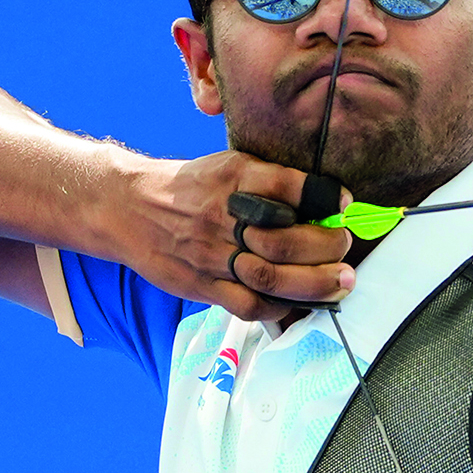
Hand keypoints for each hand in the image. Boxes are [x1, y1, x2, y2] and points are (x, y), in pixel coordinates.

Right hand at [119, 150, 354, 320]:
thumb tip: (323, 200)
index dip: (324, 195)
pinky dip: (280, 306)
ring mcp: (211, 254)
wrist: (128, 207)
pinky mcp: (201, 285)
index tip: (344, 203)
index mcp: (234, 177)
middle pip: (286, 238)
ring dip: (315, 282)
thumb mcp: (228, 166)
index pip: (288, 185)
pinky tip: (299, 301)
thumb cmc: (192, 187)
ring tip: (341, 281)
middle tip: (345, 246)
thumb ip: (269, 181)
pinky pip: (248, 304)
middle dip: (327, 246)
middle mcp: (223, 215)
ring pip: (271, 276)